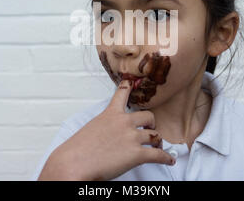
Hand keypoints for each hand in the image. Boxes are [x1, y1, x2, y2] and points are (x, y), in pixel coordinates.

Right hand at [37, 79, 174, 180]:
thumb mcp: (89, 130)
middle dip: (151, 124)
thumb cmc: (76, 150)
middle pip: (148, 116)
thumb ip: (102, 128)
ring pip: (155, 135)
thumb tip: (106, 137)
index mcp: (110, 114)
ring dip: (157, 142)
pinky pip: (158, 155)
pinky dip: (166, 158)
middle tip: (149, 130)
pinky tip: (169, 160)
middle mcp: (124, 122)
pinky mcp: (137, 154)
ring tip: (158, 147)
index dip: (129, 86)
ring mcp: (132, 137)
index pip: (122, 94)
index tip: (132, 80)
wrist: (74, 163)